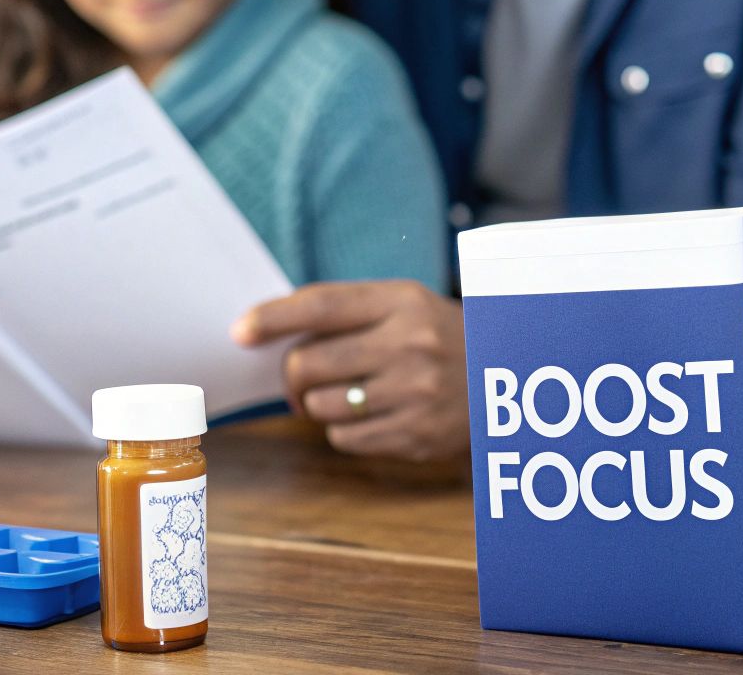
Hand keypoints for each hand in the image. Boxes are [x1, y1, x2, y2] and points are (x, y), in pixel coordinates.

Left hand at [232, 280, 468, 462]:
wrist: (503, 376)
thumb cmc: (433, 335)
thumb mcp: (401, 305)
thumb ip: (343, 312)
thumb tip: (265, 331)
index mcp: (401, 303)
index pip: (322, 306)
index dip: (273, 318)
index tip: (239, 332)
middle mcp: (409, 346)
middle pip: (309, 363)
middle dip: (291, 374)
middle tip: (298, 377)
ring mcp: (415, 394)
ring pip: (321, 406)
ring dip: (317, 403)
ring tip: (343, 394)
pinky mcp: (416, 435)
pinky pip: (344, 438)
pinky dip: (342, 429)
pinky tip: (368, 415)